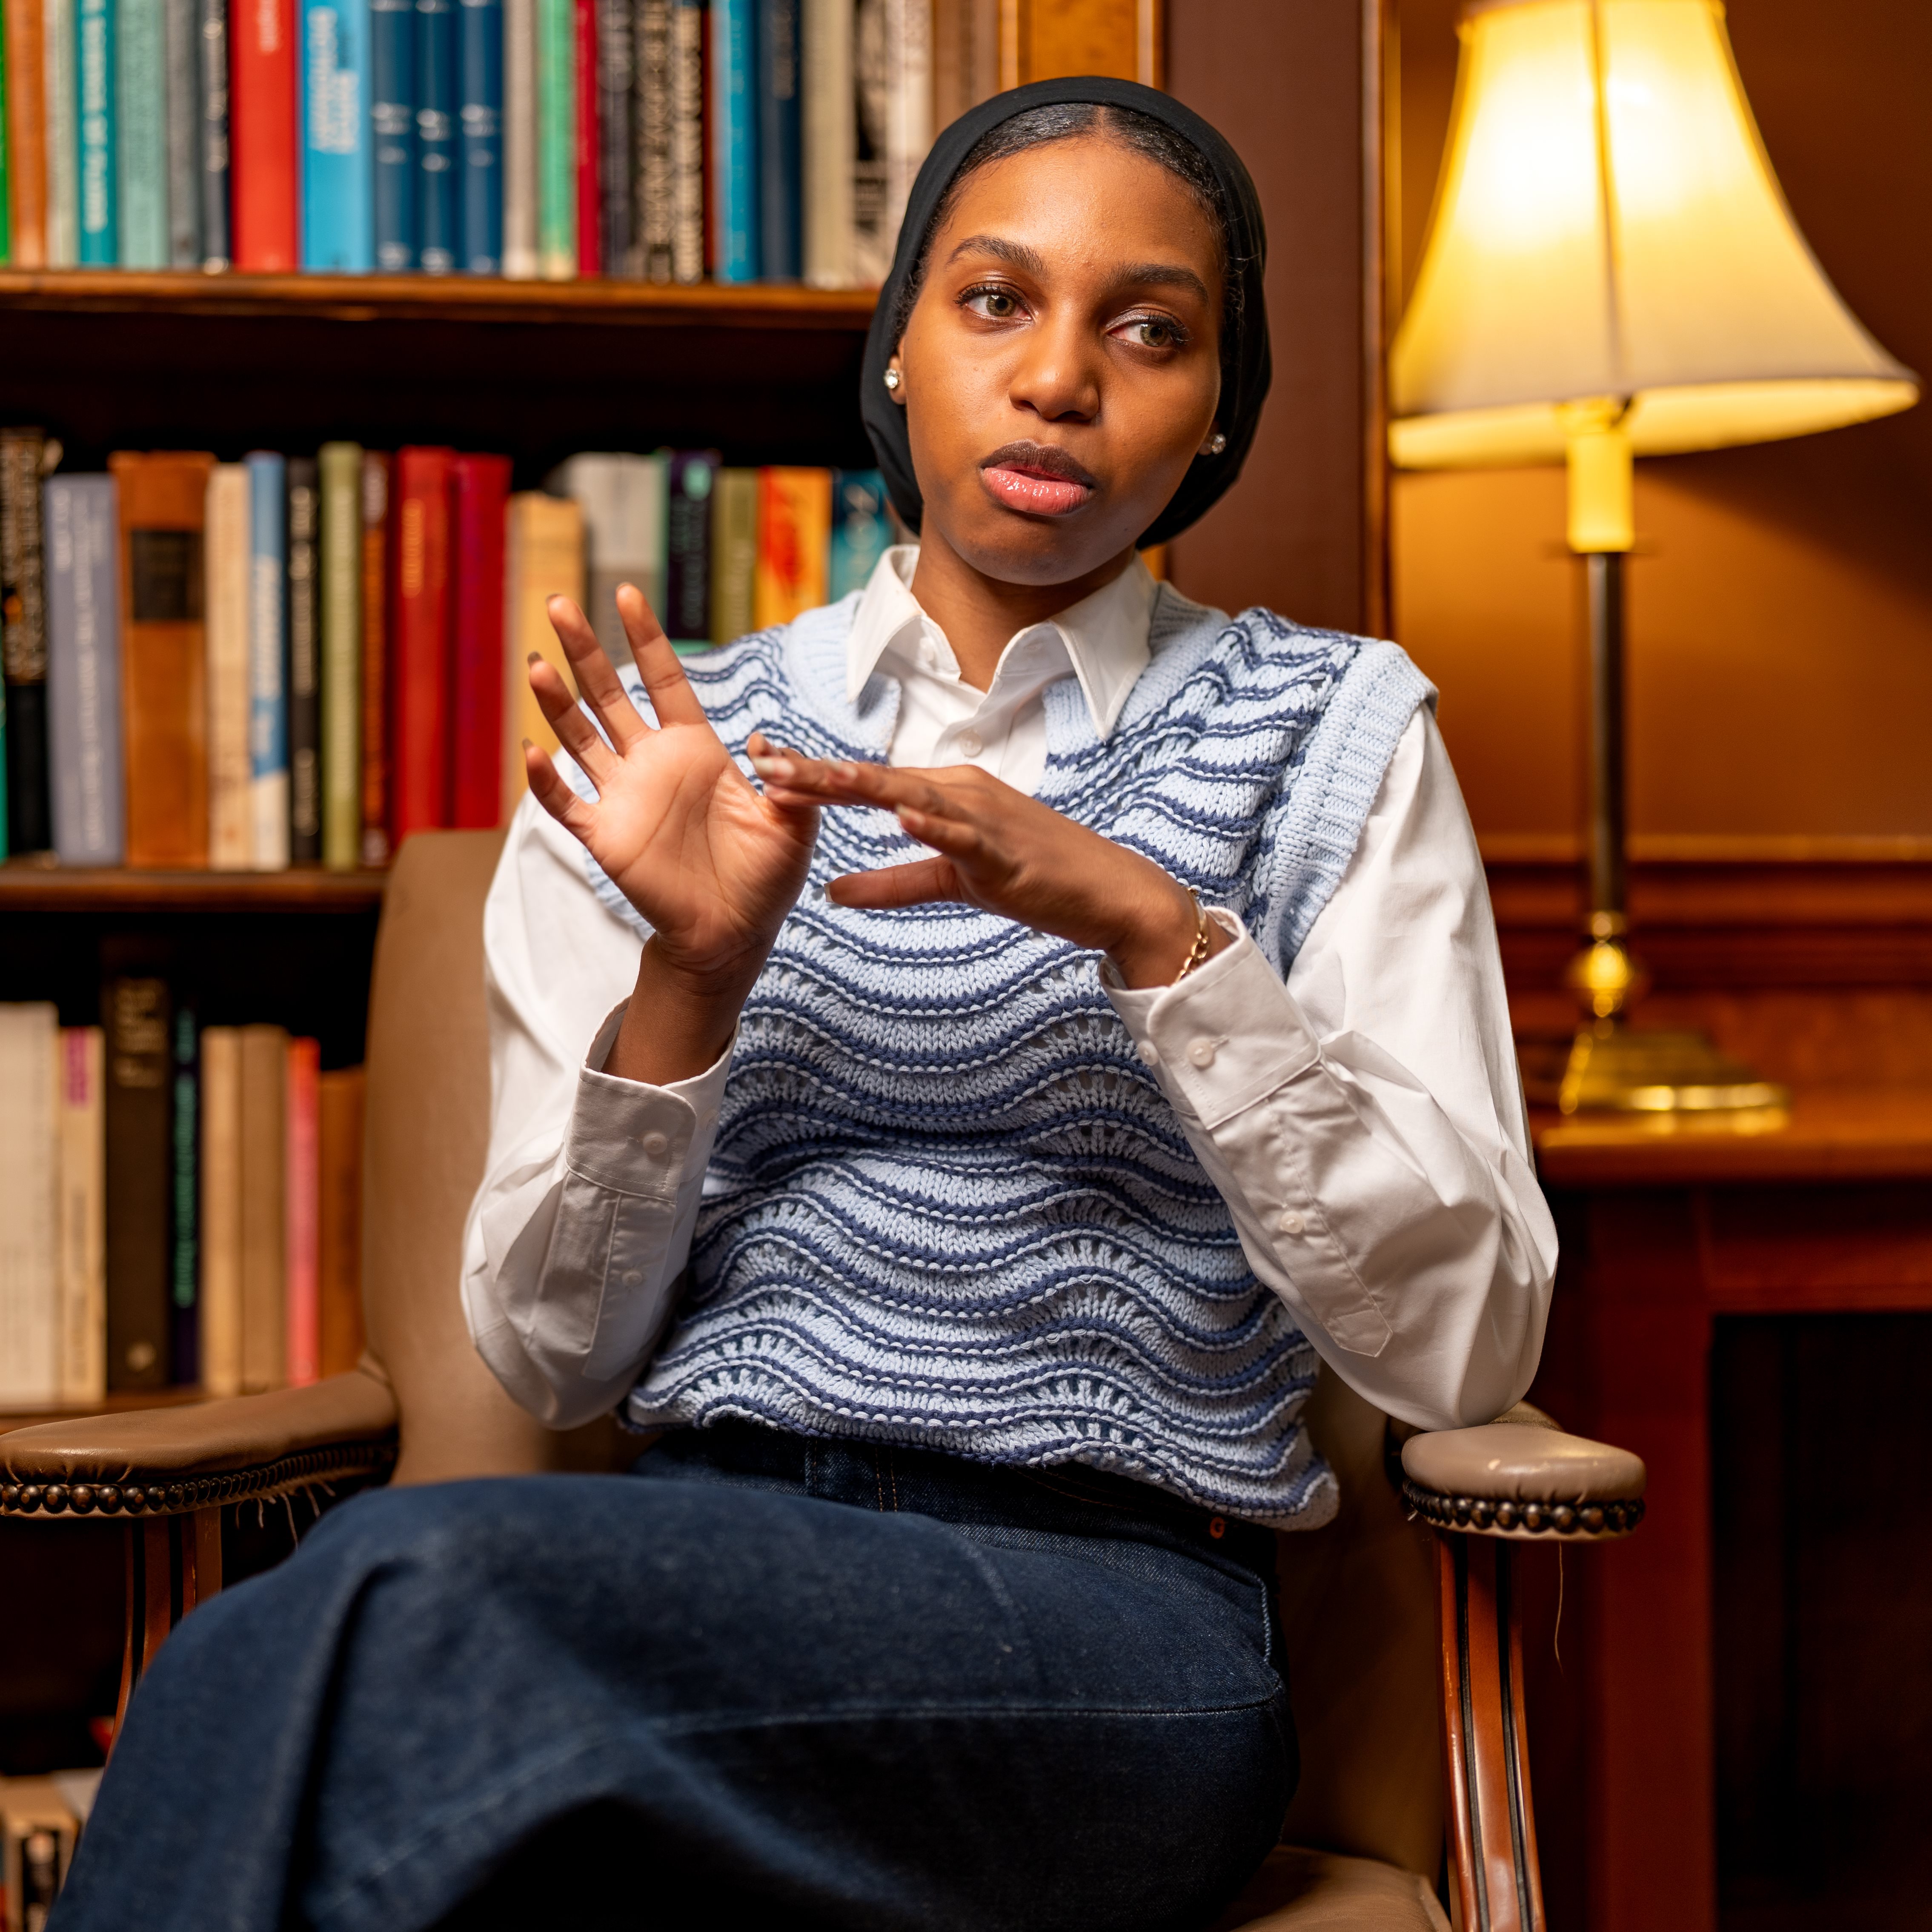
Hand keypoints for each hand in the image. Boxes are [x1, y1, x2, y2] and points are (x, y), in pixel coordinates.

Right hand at [525, 587, 818, 998]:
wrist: (736, 933)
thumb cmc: (766, 877)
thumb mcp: (795, 821)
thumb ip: (789, 775)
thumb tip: (761, 739)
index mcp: (696, 751)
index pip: (666, 681)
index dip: (646, 639)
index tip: (627, 595)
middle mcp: (652, 765)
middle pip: (610, 695)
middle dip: (585, 650)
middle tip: (560, 603)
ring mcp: (624, 798)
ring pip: (579, 738)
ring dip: (556, 702)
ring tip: (535, 663)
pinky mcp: (606, 837)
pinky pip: (567, 803)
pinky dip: (546, 780)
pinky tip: (530, 750)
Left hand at [747, 750, 1225, 989]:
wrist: (1106, 892)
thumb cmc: (1033, 880)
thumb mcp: (952, 883)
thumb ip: (892, 884)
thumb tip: (832, 892)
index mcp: (944, 794)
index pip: (867, 783)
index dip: (814, 777)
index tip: (763, 770)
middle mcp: (960, 791)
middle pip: (877, 779)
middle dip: (818, 773)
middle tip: (763, 763)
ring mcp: (984, 814)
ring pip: (911, 796)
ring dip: (860, 786)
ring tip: (813, 777)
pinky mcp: (1006, 848)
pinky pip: (963, 834)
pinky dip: (933, 824)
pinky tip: (903, 817)